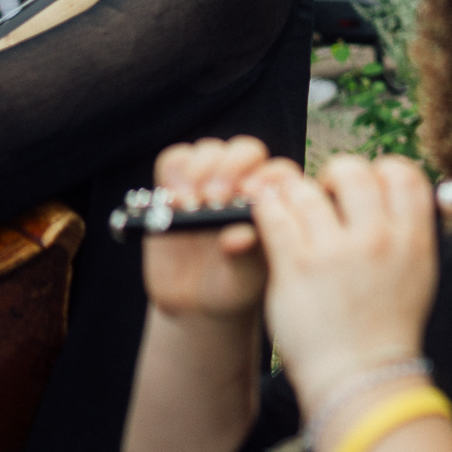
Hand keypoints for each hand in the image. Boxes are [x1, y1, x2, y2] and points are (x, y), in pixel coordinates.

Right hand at [142, 137, 274, 322]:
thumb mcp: (246, 274)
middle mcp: (245, 183)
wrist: (197, 301)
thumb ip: (246, 253)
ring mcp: (210, 181)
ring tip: (190, 204)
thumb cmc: (235, 283)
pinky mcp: (175, 187)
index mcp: (275, 198)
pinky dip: (172, 173)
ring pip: (209, 150)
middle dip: (229, 169)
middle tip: (214, 199)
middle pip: (245, 150)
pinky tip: (171, 201)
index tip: (248, 196)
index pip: (279, 171)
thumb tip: (239, 235)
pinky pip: (173, 161)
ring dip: (199, 170)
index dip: (265, 177)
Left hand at [247, 155, 440, 415]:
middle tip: (325, 193)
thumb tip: (392, 195)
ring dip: (294, 192)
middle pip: (353, 172)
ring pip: (307, 191)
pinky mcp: (296, 268)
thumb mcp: (419, 274)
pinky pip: (275, 216)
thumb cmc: (387, 327)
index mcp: (413, 238)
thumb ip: (409, 232)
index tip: (366, 183)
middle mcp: (377, 239)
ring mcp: (335, 252)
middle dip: (334, 175)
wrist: (360, 375)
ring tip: (289, 205)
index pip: (403, 173)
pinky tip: (267, 214)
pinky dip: (267, 208)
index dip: (381, 169)